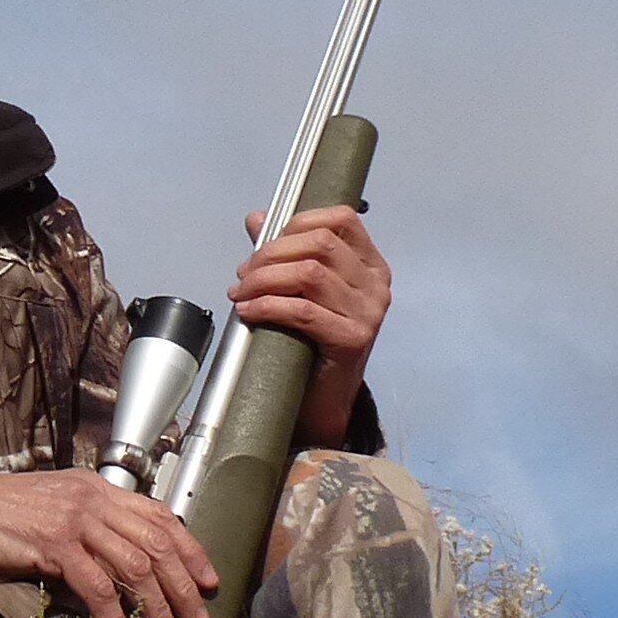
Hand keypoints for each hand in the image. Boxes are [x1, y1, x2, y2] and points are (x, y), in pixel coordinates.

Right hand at [0, 469, 217, 617]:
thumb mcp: (51, 513)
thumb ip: (88, 533)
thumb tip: (121, 574)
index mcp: (95, 488)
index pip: (160, 516)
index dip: (191, 551)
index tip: (209, 580)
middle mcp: (92, 498)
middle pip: (157, 544)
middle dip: (184, 588)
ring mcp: (74, 519)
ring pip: (135, 567)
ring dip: (157, 609)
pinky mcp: (54, 543)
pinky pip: (97, 587)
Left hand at [231, 202, 389, 449]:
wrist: (323, 399)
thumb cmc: (313, 341)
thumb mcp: (300, 289)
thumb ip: (282, 251)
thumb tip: (256, 218)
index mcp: (370, 264)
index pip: (341, 219)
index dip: (297, 223)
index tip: (265, 242)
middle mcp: (376, 284)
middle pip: (321, 244)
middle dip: (271, 253)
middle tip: (243, 274)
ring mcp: (369, 312)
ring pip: (311, 274)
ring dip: (264, 279)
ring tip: (241, 293)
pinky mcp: (353, 339)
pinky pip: (305, 311)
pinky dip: (269, 306)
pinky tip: (249, 311)